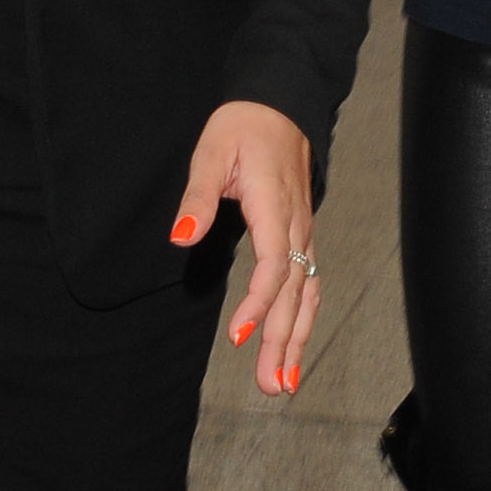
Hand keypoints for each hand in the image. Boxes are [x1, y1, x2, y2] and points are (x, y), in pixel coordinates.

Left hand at [169, 99, 317, 398]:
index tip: (238, 336)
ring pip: (306, 295)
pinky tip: (295, 344)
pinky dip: (303, 318)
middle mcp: (296, 227)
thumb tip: (182, 236)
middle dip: (283, 343)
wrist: (279, 104)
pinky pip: (309, 283)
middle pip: (294, 294)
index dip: (258, 304)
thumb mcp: (211, 153)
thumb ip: (198, 197)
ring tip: (284, 382)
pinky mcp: (302, 235)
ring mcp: (303, 233)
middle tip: (270, 386)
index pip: (274, 266)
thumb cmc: (244, 126)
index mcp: (274, 207)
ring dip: (296, 340)